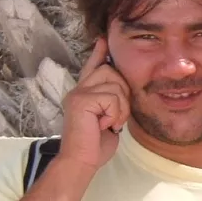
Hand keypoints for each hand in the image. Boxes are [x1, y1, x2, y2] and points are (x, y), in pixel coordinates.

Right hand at [59, 39, 130, 172]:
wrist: (81, 161)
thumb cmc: (95, 145)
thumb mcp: (108, 119)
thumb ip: (111, 102)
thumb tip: (122, 89)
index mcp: (84, 93)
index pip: (92, 67)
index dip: (99, 53)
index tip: (104, 39)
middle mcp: (79, 90)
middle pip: (110, 71)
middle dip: (123, 93)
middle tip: (116, 115)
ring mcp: (78, 94)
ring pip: (115, 85)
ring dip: (120, 107)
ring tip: (110, 123)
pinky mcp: (81, 100)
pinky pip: (111, 98)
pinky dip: (115, 114)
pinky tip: (105, 125)